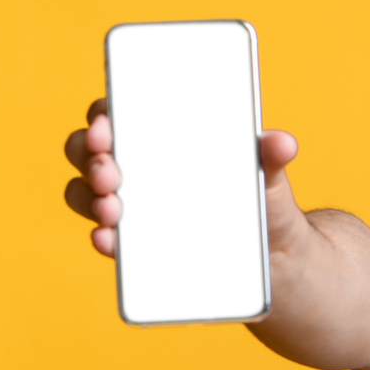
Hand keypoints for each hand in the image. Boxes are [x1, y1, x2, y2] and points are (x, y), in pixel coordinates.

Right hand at [62, 97, 300, 257]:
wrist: (274, 258)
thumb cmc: (261, 200)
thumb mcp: (268, 177)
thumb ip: (270, 158)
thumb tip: (283, 142)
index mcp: (161, 134)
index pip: (118, 111)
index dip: (102, 114)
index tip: (106, 124)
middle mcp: (136, 164)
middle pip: (90, 149)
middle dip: (91, 157)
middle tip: (110, 173)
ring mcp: (129, 203)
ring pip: (86, 192)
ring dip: (89, 198)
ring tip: (112, 209)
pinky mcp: (134, 243)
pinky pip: (106, 237)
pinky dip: (104, 239)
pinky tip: (110, 241)